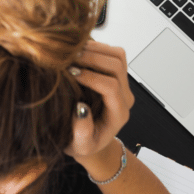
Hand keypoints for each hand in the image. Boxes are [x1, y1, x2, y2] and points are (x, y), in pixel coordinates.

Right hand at [63, 40, 134, 162]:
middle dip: (92, 58)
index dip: (91, 77)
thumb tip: (80, 108)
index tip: (70, 74)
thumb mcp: (80, 145)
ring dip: (95, 49)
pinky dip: (96, 47)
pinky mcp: (116, 74)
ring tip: (72, 53)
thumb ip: (82, 132)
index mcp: (118, 113)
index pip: (111, 87)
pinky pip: (112, 53)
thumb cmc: (85, 143)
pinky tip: (78, 52)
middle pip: (117, 66)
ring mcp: (122, 83)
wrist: (93, 139)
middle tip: (69, 59)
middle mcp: (124, 96)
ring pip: (117, 55)